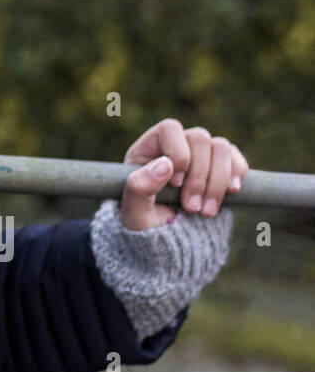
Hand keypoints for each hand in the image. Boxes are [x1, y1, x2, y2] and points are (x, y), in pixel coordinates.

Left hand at [119, 118, 247, 230]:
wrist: (168, 241)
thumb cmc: (146, 224)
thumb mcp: (134, 212)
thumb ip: (139, 187)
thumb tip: (165, 164)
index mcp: (149, 148)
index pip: (170, 129)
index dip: (178, 154)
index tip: (175, 184)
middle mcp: (177, 145)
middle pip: (199, 138)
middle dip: (199, 177)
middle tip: (192, 208)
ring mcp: (201, 154)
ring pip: (221, 147)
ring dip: (218, 181)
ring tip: (207, 211)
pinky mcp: (222, 167)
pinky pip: (236, 158)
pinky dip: (237, 175)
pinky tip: (231, 193)